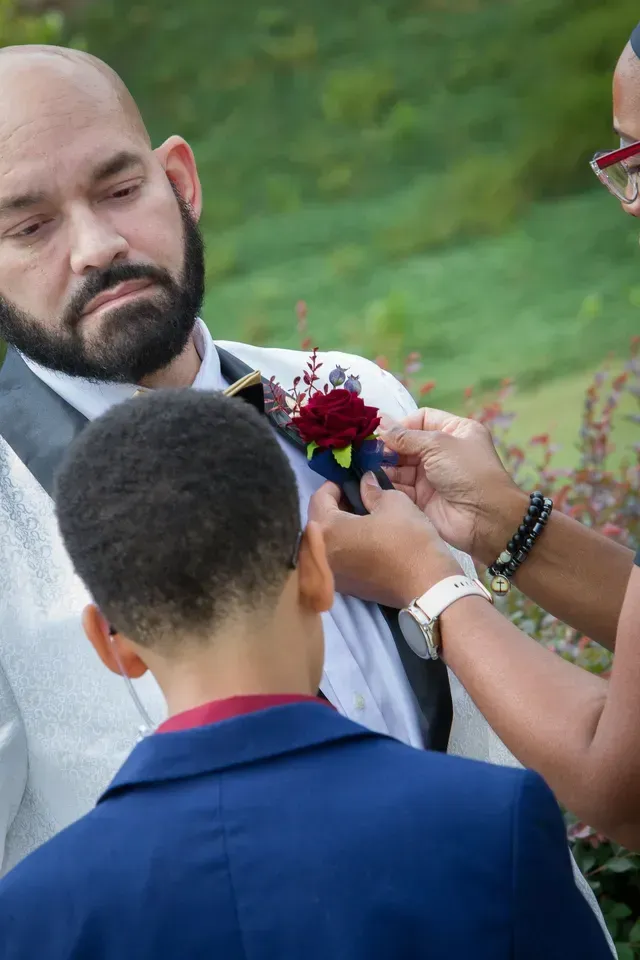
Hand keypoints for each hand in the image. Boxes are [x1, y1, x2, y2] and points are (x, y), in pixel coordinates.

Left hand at [308, 473, 462, 608]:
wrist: (427, 586)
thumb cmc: (408, 540)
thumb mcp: (394, 503)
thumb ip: (373, 490)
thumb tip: (365, 482)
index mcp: (326, 530)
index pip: (318, 498)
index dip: (334, 485)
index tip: (350, 482)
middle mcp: (320, 555)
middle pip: (319, 521)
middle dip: (335, 507)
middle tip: (356, 498)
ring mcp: (331, 574)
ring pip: (327, 542)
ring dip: (339, 528)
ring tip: (362, 519)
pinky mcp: (346, 587)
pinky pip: (337, 558)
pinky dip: (346, 546)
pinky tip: (366, 541)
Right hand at [380, 408, 525, 562]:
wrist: (485, 518)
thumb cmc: (467, 472)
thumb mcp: (438, 445)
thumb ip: (407, 436)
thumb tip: (381, 422)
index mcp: (455, 431)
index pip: (422, 419)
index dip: (402, 424)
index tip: (382, 432)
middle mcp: (443, 452)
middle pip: (408, 444)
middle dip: (389, 446)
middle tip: (368, 451)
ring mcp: (432, 476)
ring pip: (400, 466)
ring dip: (384, 465)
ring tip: (366, 465)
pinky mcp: (422, 498)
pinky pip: (400, 487)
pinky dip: (386, 484)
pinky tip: (372, 481)